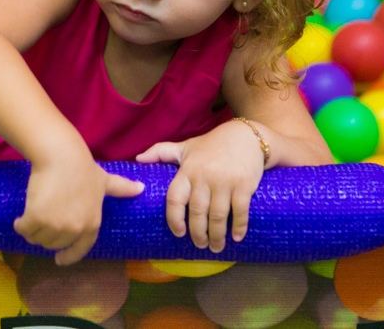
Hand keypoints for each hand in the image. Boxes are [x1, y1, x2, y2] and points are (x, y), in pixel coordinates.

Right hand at [15, 147, 143, 264]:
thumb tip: (141, 188)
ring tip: (32, 217)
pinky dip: (20, 225)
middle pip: (53, 244)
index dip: (69, 256)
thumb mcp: (104, 180)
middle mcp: (75, 228)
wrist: (61, 156)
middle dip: (46, 236)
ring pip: (37, 238)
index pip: (80, 249)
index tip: (59, 260)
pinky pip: (24, 229)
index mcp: (92, 223)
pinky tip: (20, 219)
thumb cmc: (82, 167)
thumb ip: (122, 188)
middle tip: (42, 221)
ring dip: (32, 231)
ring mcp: (56, 225)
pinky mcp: (37, 217)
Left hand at [136, 119, 264, 252]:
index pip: (175, 198)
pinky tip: (237, 237)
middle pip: (197, 212)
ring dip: (216, 236)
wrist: (246, 135)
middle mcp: (204, 176)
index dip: (174, 219)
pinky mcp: (244, 184)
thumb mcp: (186, 146)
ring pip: (217, 216)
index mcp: (188, 170)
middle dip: (198, 234)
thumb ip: (161, 152)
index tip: (179, 233)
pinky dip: (239, 227)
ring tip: (216, 247)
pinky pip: (240, 211)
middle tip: (200, 245)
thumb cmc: (213, 144)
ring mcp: (225, 181)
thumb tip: (138, 159)